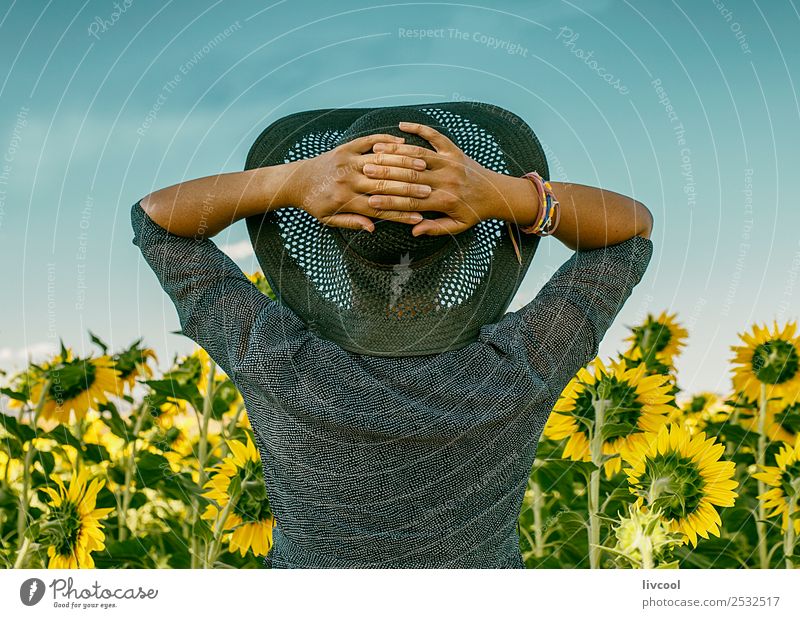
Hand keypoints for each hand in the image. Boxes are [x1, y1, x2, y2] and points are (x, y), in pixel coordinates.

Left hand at [292, 133, 432, 231]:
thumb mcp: (330, 220)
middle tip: (429, 192)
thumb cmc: (315, 203)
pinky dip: (387, 141)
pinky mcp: (345, 147)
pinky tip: (404, 143)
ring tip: (423, 169)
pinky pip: (369, 141)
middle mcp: (347, 179)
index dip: (400, 214)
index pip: (379, 209)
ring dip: (403, 165)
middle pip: (384, 185)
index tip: (419, 216)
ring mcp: (347, 161)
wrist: (296, 180)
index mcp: (345, 200)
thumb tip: (373, 228)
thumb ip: (352, 222)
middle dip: (408, 190)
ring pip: (381, 163)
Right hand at [364, 121, 521, 235]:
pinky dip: (418, 129)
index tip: (370, 200)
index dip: (390, 201)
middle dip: (386, 174)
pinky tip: (401, 126)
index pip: (411, 202)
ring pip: (419, 154)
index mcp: (446, 200)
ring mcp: (450, 162)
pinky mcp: (454, 150)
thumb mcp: (457, 226)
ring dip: (396, 152)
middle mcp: (447, 179)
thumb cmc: (473, 212)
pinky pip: (434, 136)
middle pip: (410, 176)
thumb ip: (435, 228)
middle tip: (365, 171)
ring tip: (375, 151)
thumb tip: (414, 230)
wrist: (496, 193)